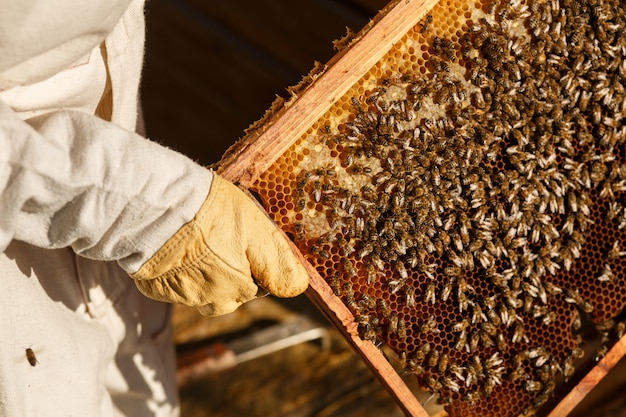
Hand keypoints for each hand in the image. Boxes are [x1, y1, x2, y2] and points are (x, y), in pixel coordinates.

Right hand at [132, 174, 308, 315]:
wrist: (152, 208)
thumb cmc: (209, 213)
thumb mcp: (256, 229)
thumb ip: (277, 262)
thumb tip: (298, 287)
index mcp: (238, 288)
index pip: (256, 286)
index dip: (252, 262)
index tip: (242, 240)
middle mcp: (210, 300)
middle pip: (228, 292)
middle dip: (229, 272)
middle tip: (218, 238)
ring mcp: (180, 296)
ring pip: (201, 289)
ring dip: (201, 272)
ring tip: (194, 238)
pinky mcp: (154, 288)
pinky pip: (173, 284)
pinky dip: (176, 270)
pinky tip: (173, 245)